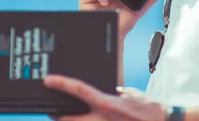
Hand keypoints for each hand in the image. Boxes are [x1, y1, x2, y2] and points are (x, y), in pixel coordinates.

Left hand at [44, 74, 166, 120]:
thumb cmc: (149, 109)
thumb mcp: (130, 94)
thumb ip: (114, 93)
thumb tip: (102, 92)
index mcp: (107, 103)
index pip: (79, 91)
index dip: (62, 84)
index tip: (49, 81)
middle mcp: (102, 119)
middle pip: (68, 119)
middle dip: (56, 115)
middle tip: (51, 110)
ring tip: (64, 117)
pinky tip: (85, 119)